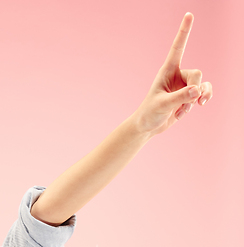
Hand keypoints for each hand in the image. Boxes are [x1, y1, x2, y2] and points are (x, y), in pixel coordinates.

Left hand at [132, 12, 212, 136]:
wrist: (148, 126)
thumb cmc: (149, 113)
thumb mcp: (162, 105)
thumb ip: (179, 97)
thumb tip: (197, 91)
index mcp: (167, 71)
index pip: (177, 48)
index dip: (184, 32)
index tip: (189, 15)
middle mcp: (177, 75)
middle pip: (196, 74)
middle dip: (194, 89)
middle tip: (186, 102)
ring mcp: (184, 85)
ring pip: (202, 85)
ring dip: (197, 98)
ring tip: (187, 108)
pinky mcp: (188, 96)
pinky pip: (203, 93)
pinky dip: (198, 102)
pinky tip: (187, 111)